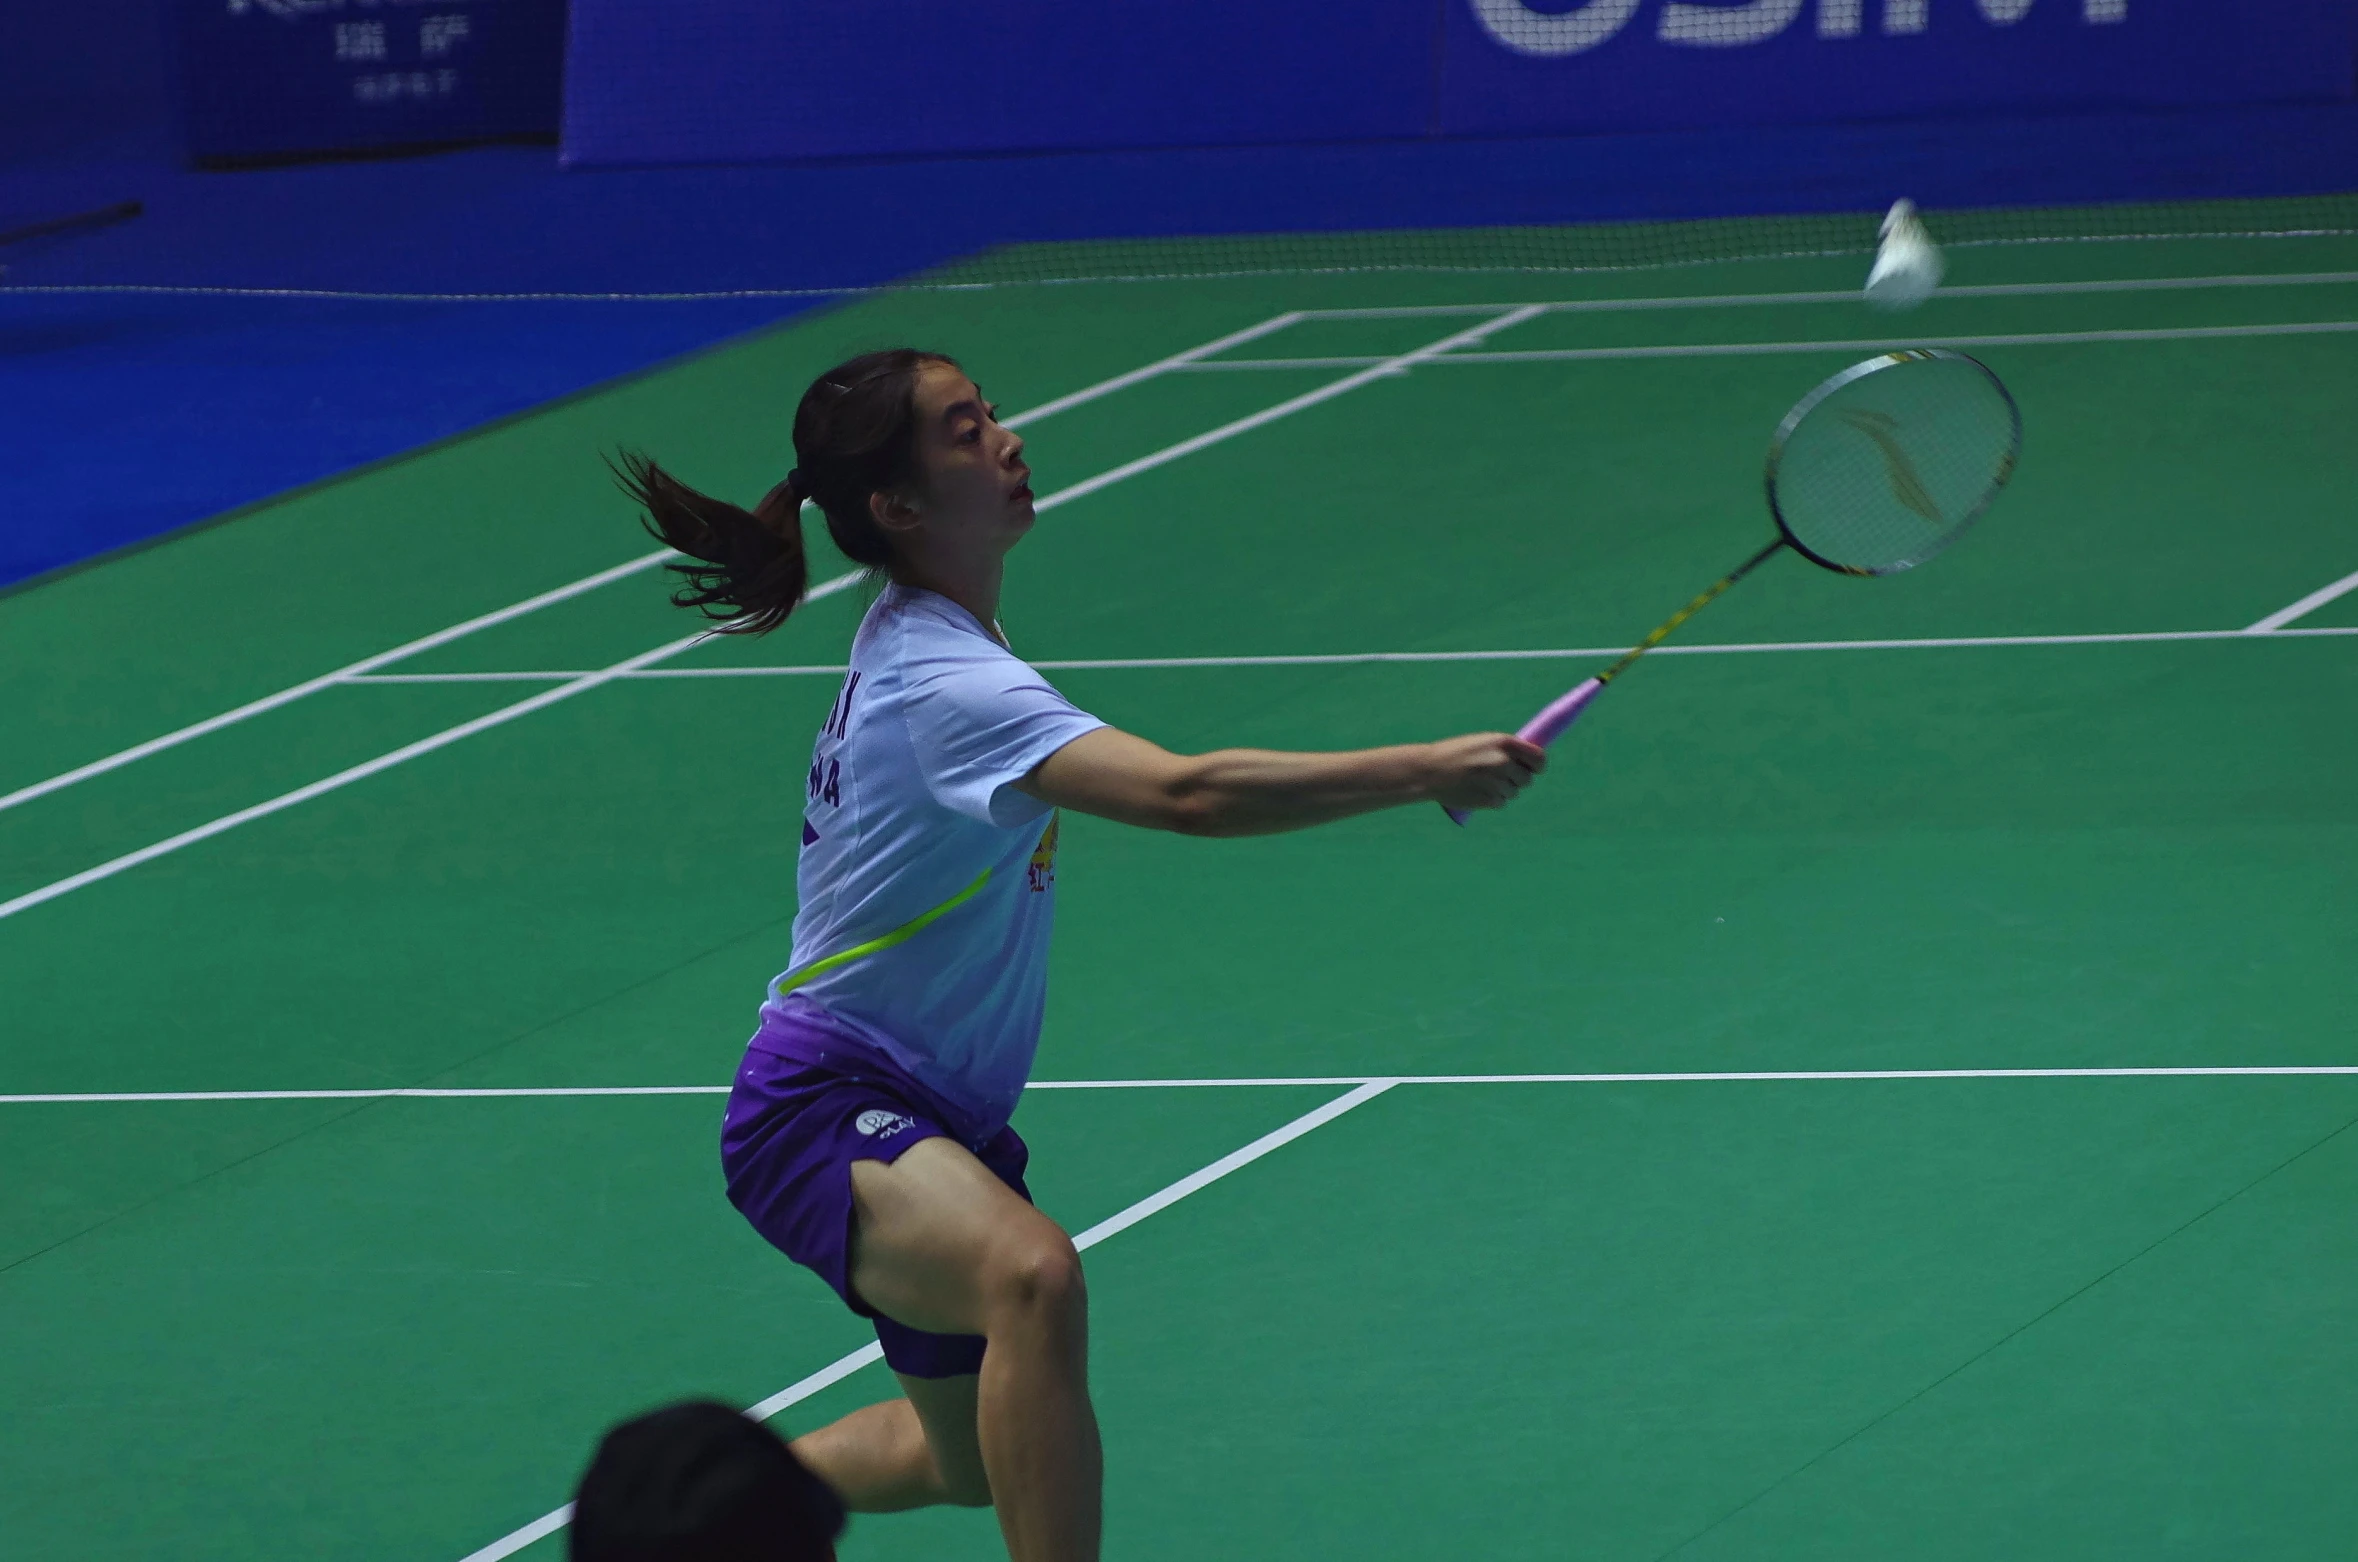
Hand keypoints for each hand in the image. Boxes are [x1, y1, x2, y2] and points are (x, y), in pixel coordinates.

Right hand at [1424, 733, 1546, 811]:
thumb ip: (1505, 750)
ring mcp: (1497, 782)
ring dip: (1502, 790)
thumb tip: (1530, 762)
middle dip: (1516, 779)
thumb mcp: (1482, 742)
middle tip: (1498, 777)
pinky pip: (1501, 803)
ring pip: (1513, 792)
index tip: (1532, 769)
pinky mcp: (1489, 799)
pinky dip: (1492, 800)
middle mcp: (1503, 761)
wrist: (1429, 771)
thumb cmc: (1455, 754)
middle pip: (1527, 779)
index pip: (1539, 758)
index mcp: (1504, 743)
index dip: (1537, 766)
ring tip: (1481, 782)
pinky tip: (1476, 792)